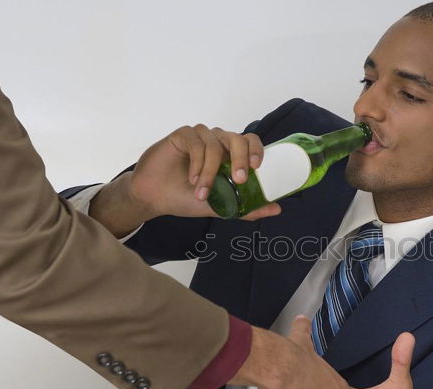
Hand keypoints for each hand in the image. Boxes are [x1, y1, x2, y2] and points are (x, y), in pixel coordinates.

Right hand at [129, 124, 280, 218]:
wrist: (155, 198)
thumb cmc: (187, 198)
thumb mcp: (221, 206)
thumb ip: (248, 207)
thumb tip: (277, 209)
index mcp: (230, 154)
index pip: (250, 142)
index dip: (257, 150)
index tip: (258, 167)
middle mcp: (217, 141)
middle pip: (237, 138)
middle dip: (241, 159)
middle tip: (239, 180)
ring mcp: (200, 136)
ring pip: (215, 144)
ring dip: (211, 172)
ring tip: (202, 192)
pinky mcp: (182, 135)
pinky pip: (196, 143)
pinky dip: (197, 163)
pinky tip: (191, 179)